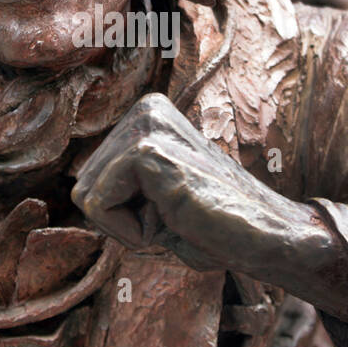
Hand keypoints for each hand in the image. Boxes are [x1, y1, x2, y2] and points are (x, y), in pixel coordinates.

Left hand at [71, 93, 333, 283]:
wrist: (266, 236)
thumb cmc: (214, 227)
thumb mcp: (157, 195)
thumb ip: (123, 184)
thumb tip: (81, 188)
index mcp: (147, 114)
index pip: (90, 179)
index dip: (125, 213)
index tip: (172, 210)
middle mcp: (145, 109)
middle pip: (83, 186)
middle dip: (123, 218)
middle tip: (177, 215)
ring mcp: (147, 125)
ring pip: (86, 198)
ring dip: (130, 226)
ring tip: (179, 214)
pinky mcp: (148, 150)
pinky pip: (98, 206)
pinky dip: (134, 231)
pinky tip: (177, 217)